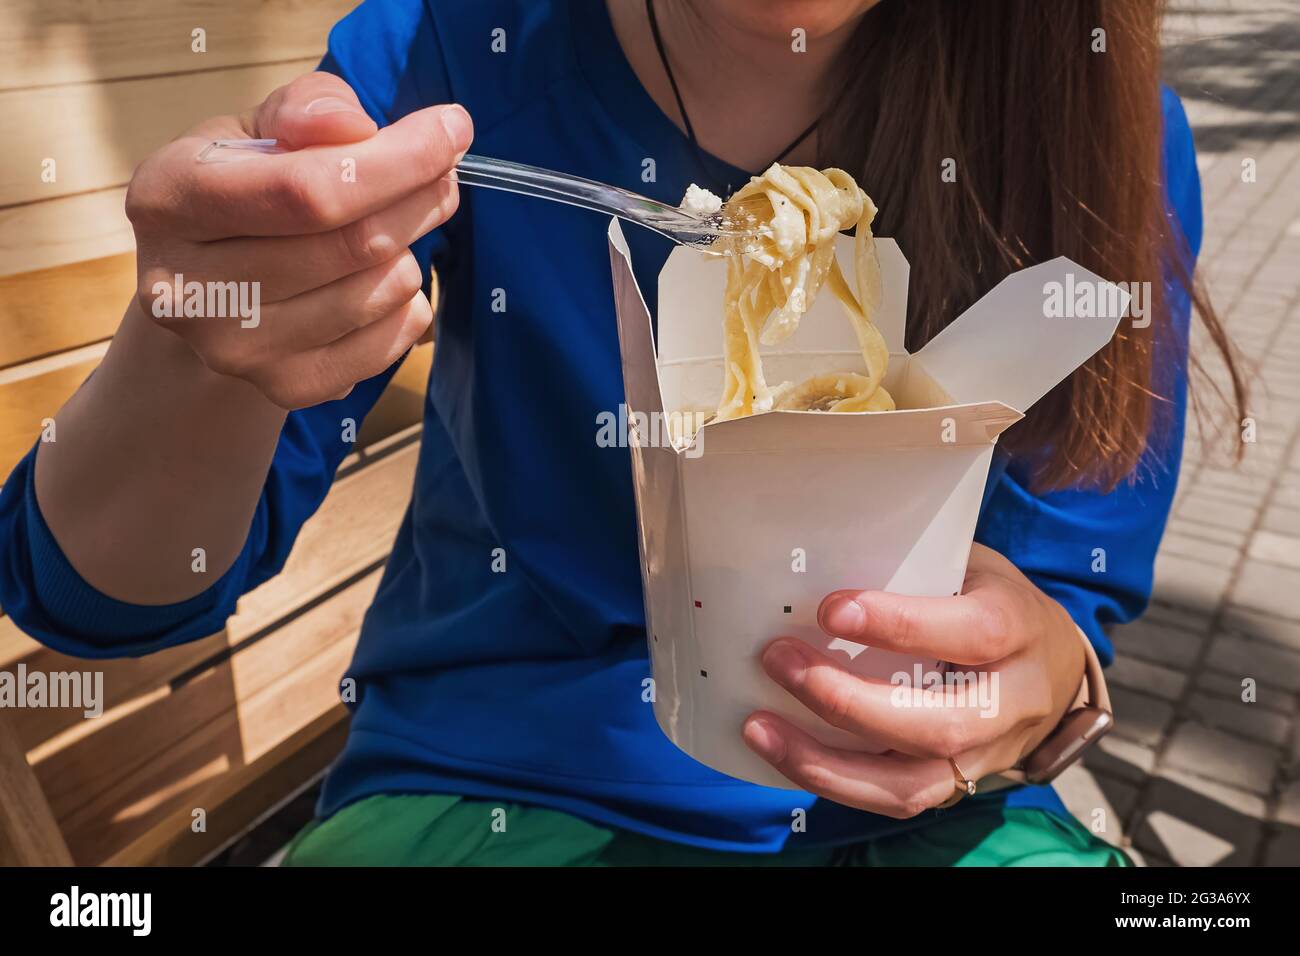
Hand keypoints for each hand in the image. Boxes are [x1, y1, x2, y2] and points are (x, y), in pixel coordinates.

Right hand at [124, 72, 472, 408]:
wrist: (214, 291)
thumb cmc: (245, 190)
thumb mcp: (257, 128)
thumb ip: (305, 110)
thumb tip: (356, 128)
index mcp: (168, 198)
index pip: (307, 189)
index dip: (396, 161)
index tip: (451, 130)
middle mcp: (188, 286)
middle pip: (351, 244)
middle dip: (418, 199)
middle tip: (444, 176)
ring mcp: (233, 349)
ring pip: (376, 292)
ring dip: (411, 250)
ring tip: (400, 227)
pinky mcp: (282, 387)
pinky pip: (386, 344)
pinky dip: (407, 307)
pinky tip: (388, 280)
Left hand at [742, 543, 1085, 816]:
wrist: (1053, 666)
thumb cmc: (988, 599)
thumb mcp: (968, 564)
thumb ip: (912, 567)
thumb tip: (815, 560)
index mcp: (1019, 628)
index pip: (971, 633)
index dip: (900, 624)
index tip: (831, 608)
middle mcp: (1013, 703)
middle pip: (937, 724)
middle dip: (847, 701)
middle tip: (779, 661)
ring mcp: (987, 756)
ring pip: (912, 783)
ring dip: (825, 761)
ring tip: (759, 726)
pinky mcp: (958, 786)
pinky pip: (895, 800)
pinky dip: (832, 782)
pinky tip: (782, 750)